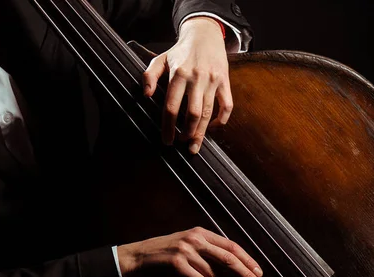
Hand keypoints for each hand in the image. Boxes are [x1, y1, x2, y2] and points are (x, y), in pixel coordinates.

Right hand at [117, 227, 262, 276]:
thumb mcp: (188, 246)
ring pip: (214, 273)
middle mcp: (195, 239)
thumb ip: (208, 252)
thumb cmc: (165, 255)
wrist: (136, 258)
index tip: (259, 272)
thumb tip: (234, 267)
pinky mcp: (176, 263)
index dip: (248, 259)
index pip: (232, 245)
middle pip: (229, 257)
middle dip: (246, 273)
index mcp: (201, 232)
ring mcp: (185, 250)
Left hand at [143, 17, 232, 153]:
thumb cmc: (181, 51)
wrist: (205, 35)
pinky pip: (227, 106)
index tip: (167, 140)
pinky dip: (221, 121)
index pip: (171, 107)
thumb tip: (146, 95)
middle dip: (187, 133)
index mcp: (178, 74)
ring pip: (208, 113)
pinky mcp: (225, 82)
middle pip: (192, 114)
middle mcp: (196, 78)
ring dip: (201, 132)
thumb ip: (150, 76)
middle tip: (181, 143)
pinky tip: (212, 128)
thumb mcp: (161, 59)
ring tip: (194, 144)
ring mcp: (212, 81)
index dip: (168, 127)